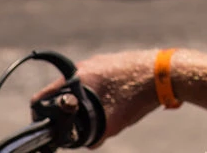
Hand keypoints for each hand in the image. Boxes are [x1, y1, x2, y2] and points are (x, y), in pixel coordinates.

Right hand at [31, 49, 162, 146]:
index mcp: (76, 77)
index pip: (42, 97)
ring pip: (82, 89)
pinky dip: (101, 95)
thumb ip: (93, 135)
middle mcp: (84, 66)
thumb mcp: (111, 123)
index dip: (41, 117)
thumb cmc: (136, 95)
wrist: (165, 72)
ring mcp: (100, 62)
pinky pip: (98, 83)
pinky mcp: (113, 64)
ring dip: (87, 104)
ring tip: (105, 114)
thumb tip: (86, 143)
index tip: (49, 129)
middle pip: (62, 95)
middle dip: (69, 113)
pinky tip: (117, 103)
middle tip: (80, 125)